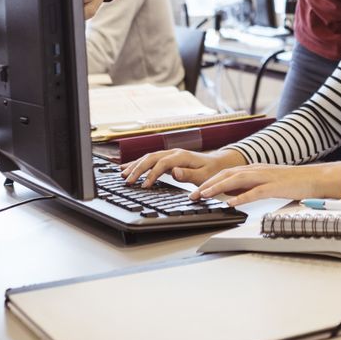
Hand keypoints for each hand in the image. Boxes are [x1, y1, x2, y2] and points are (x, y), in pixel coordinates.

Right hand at [120, 148, 246, 188]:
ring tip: (122, 174)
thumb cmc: (212, 171)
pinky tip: (128, 167)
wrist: (218, 163)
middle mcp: (174, 152)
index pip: (162, 163)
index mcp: (182, 156)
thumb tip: (174, 172)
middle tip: (127, 181)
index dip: (152, 174)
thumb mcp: (204, 175)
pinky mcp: (168, 158)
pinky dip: (138, 163)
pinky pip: (150, 159)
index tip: (144, 186)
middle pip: (151, 158)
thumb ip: (189, 174)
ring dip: (135, 165)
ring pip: (148, 157)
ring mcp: (170, 154)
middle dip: (138, 169)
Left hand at [195, 162, 340, 206]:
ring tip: (205, 196)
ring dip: (218, 188)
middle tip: (193, 195)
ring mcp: (265, 177)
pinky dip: (241, 197)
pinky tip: (230, 204)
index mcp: (253, 169)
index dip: (209, 181)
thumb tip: (230, 195)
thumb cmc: (292, 182)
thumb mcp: (265, 182)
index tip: (195, 191)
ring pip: (236, 180)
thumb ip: (248, 186)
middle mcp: (256, 170)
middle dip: (207, 184)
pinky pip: (254, 192)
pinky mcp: (274, 186)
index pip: (225, 173)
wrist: (315, 178)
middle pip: (226, 174)